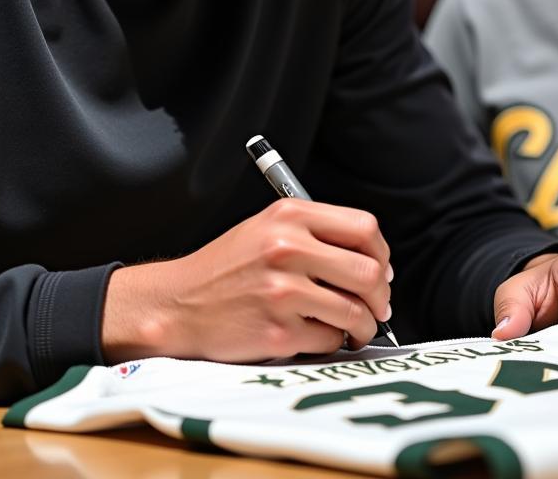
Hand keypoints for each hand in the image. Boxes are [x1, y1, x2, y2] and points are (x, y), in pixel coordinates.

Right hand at [101, 200, 392, 362]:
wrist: (177, 304)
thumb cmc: (226, 268)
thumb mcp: (267, 228)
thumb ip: (317, 233)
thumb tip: (373, 259)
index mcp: (290, 216)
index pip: (363, 228)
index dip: (381, 253)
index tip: (381, 269)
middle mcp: (288, 248)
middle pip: (368, 271)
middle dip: (380, 295)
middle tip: (377, 306)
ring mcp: (283, 290)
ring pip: (355, 311)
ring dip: (363, 325)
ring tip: (355, 327)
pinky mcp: (278, 330)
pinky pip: (330, 338)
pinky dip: (332, 341)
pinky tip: (317, 333)